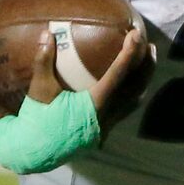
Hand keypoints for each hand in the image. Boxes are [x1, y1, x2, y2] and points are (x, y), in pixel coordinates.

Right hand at [25, 21, 149, 127]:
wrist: (33, 151)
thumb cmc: (37, 119)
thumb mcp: (39, 89)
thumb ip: (44, 60)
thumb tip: (47, 32)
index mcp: (94, 104)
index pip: (119, 74)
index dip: (130, 52)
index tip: (136, 34)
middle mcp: (106, 116)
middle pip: (136, 88)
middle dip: (146, 66)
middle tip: (150, 46)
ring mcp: (106, 127)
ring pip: (133, 102)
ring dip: (142, 81)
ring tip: (144, 64)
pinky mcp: (103, 132)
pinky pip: (125, 111)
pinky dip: (131, 96)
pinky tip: (128, 87)